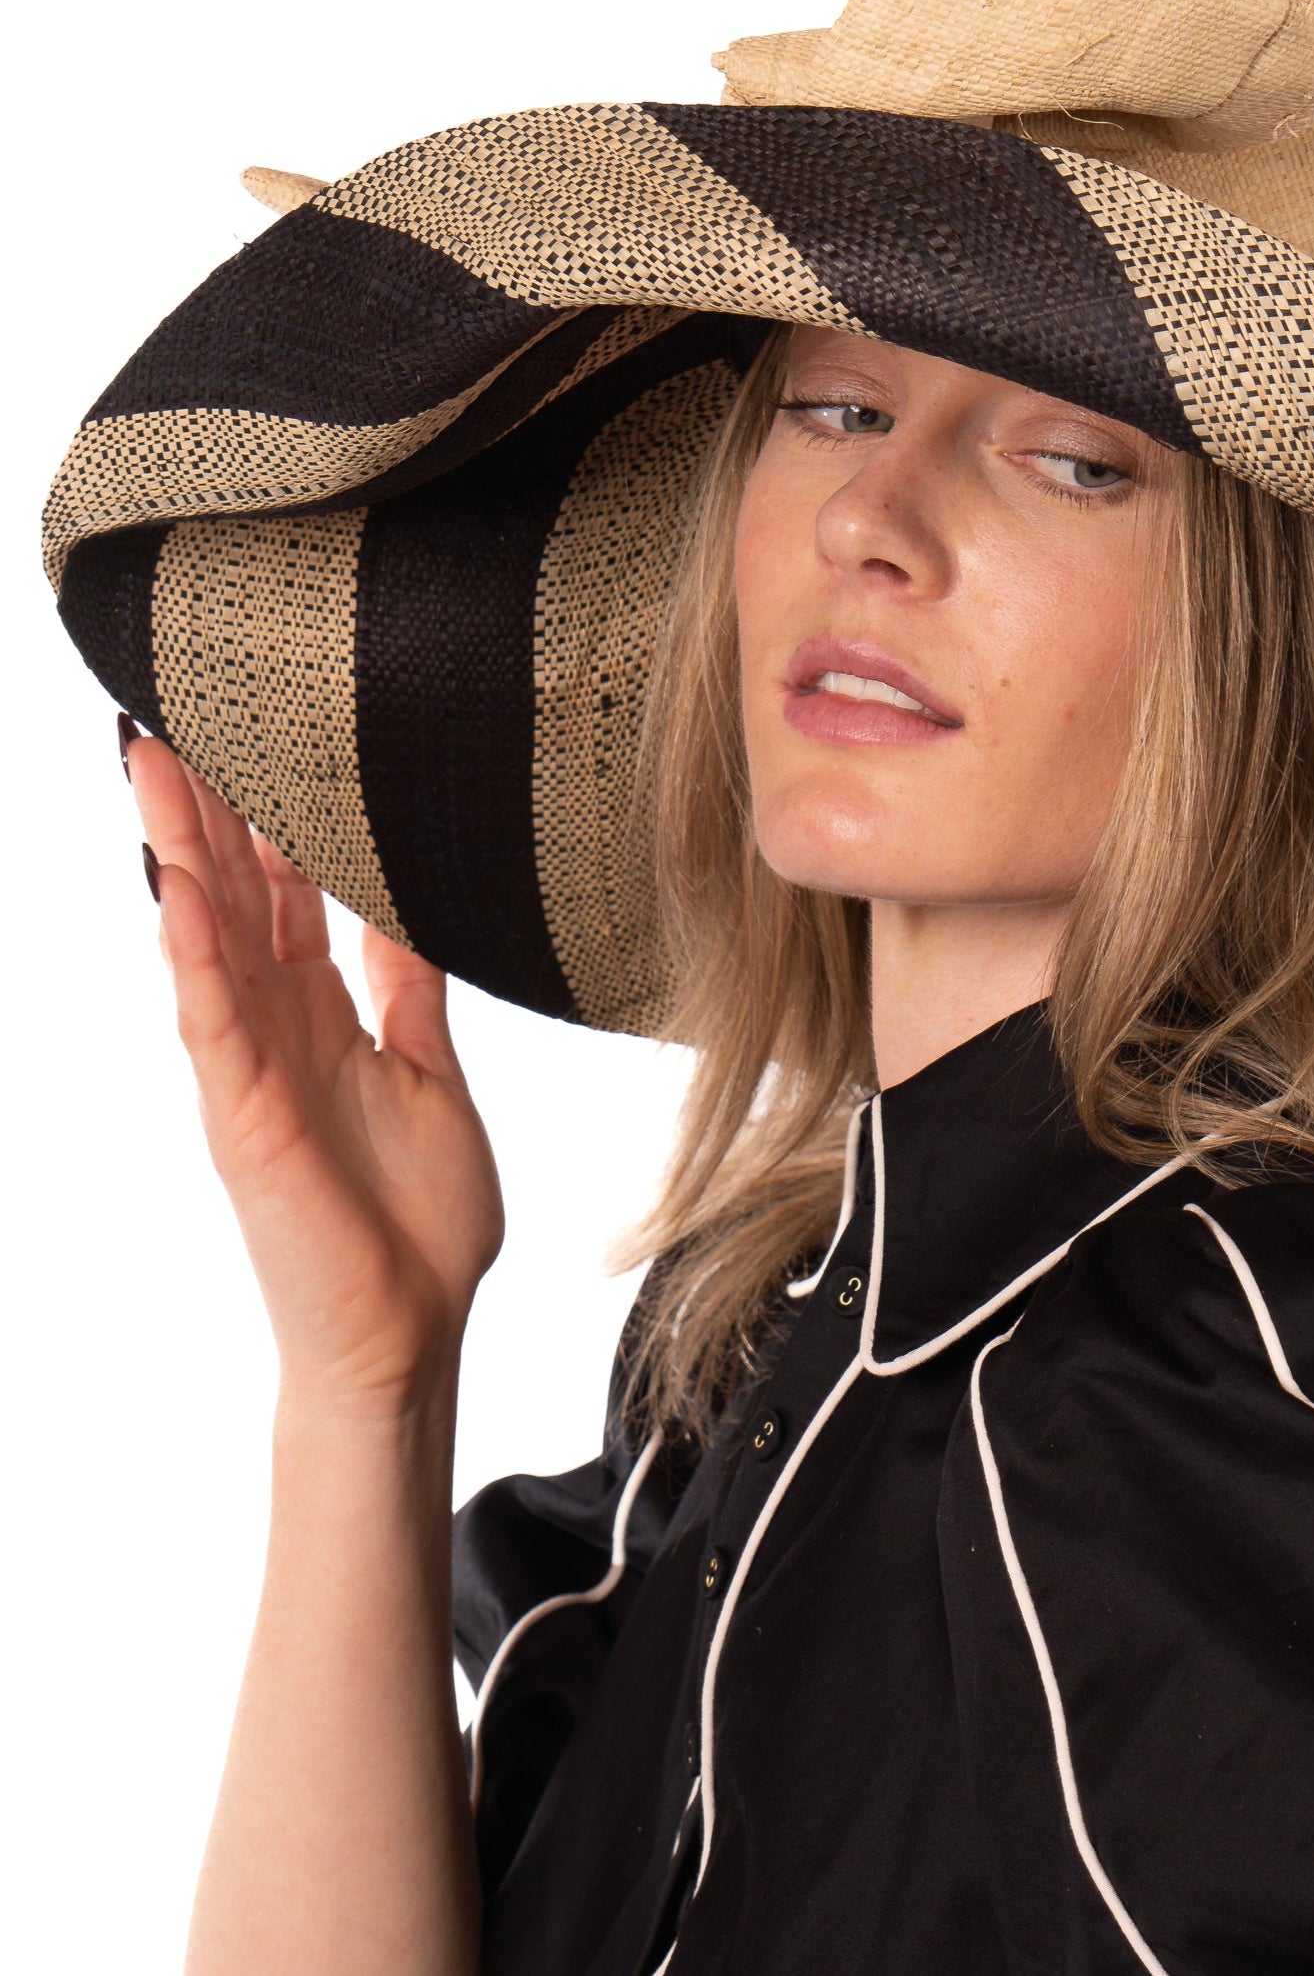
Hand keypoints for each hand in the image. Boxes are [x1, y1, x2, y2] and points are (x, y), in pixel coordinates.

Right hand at [127, 732, 503, 1412]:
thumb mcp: (428, 1072)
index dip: (267, 822)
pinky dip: (193, 955)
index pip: (284, 897)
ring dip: (180, 852)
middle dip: (204, 810)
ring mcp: (251, 1071)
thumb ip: (408, 992)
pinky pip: (212, 1021)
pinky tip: (177, 892)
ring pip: (205, 939)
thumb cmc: (417, 1222)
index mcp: (326, 1017)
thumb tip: (406, 913)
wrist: (411, 1330)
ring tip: (150, 766)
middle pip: (231, 897)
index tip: (254, 744)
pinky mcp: (243, 1117)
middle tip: (172, 719)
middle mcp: (278, 1032)